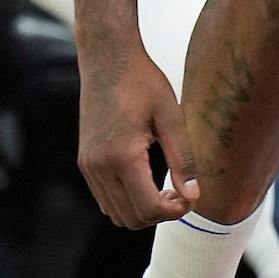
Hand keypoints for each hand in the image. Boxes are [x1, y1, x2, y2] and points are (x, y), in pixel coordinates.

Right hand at [75, 47, 196, 227]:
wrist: (107, 59)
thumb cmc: (141, 81)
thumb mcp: (171, 116)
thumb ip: (183, 159)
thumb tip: (193, 194)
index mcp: (122, 156)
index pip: (148, 209)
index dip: (174, 211)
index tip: (189, 197)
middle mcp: (99, 166)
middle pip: (130, 219)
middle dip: (159, 214)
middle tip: (180, 193)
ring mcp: (88, 165)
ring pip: (115, 213)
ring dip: (142, 210)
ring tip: (163, 187)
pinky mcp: (85, 161)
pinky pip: (104, 199)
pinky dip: (126, 200)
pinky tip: (145, 179)